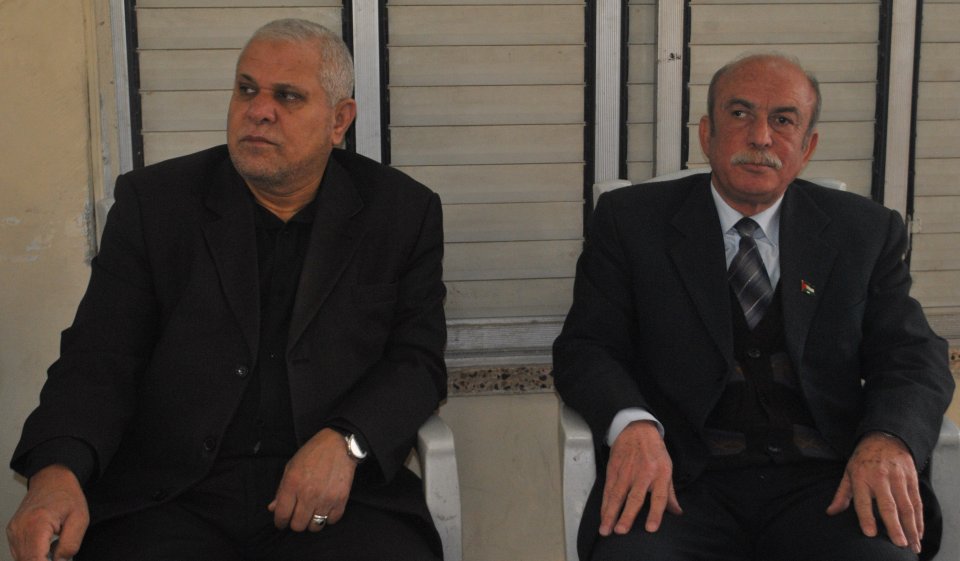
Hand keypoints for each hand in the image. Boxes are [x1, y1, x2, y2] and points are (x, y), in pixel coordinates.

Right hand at [6, 465, 88, 560]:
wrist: (52, 479)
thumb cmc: (67, 495)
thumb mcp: (80, 519)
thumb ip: (70, 545)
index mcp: (37, 524)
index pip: (34, 560)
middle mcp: (20, 528)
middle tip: (59, 554)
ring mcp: (14, 530)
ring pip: (22, 559)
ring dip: (39, 559)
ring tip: (54, 549)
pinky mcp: (12, 531)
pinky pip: (20, 552)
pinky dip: (33, 554)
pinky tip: (46, 547)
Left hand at [268, 428, 357, 531]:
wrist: (338, 444)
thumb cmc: (312, 453)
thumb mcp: (291, 467)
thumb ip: (281, 490)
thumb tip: (273, 508)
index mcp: (292, 484)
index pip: (282, 515)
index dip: (280, 522)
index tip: (282, 522)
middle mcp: (308, 494)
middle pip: (298, 525)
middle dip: (295, 522)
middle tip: (298, 515)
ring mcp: (325, 498)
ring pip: (315, 526)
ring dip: (312, 522)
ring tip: (312, 513)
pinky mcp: (341, 499)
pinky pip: (332, 520)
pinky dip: (328, 517)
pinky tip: (325, 508)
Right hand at [599, 420, 681, 535]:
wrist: (636, 429)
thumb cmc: (654, 451)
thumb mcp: (667, 468)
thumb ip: (670, 493)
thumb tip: (677, 512)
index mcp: (660, 474)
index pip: (659, 497)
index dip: (655, 513)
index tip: (651, 528)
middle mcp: (643, 474)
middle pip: (634, 498)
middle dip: (627, 515)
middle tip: (621, 531)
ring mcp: (626, 472)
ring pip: (617, 495)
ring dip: (610, 513)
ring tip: (606, 529)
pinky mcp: (614, 470)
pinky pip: (608, 490)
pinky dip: (605, 504)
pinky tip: (603, 516)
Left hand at [826, 432, 922, 553]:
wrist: (885, 438)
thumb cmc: (863, 459)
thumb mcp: (848, 472)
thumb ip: (842, 495)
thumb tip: (830, 512)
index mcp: (861, 477)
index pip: (862, 501)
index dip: (866, 517)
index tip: (870, 533)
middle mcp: (880, 478)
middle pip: (888, 505)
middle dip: (894, 526)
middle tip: (898, 544)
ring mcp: (898, 478)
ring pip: (906, 506)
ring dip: (910, 527)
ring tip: (911, 545)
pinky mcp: (911, 479)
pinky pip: (916, 502)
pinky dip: (918, 519)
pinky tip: (918, 533)